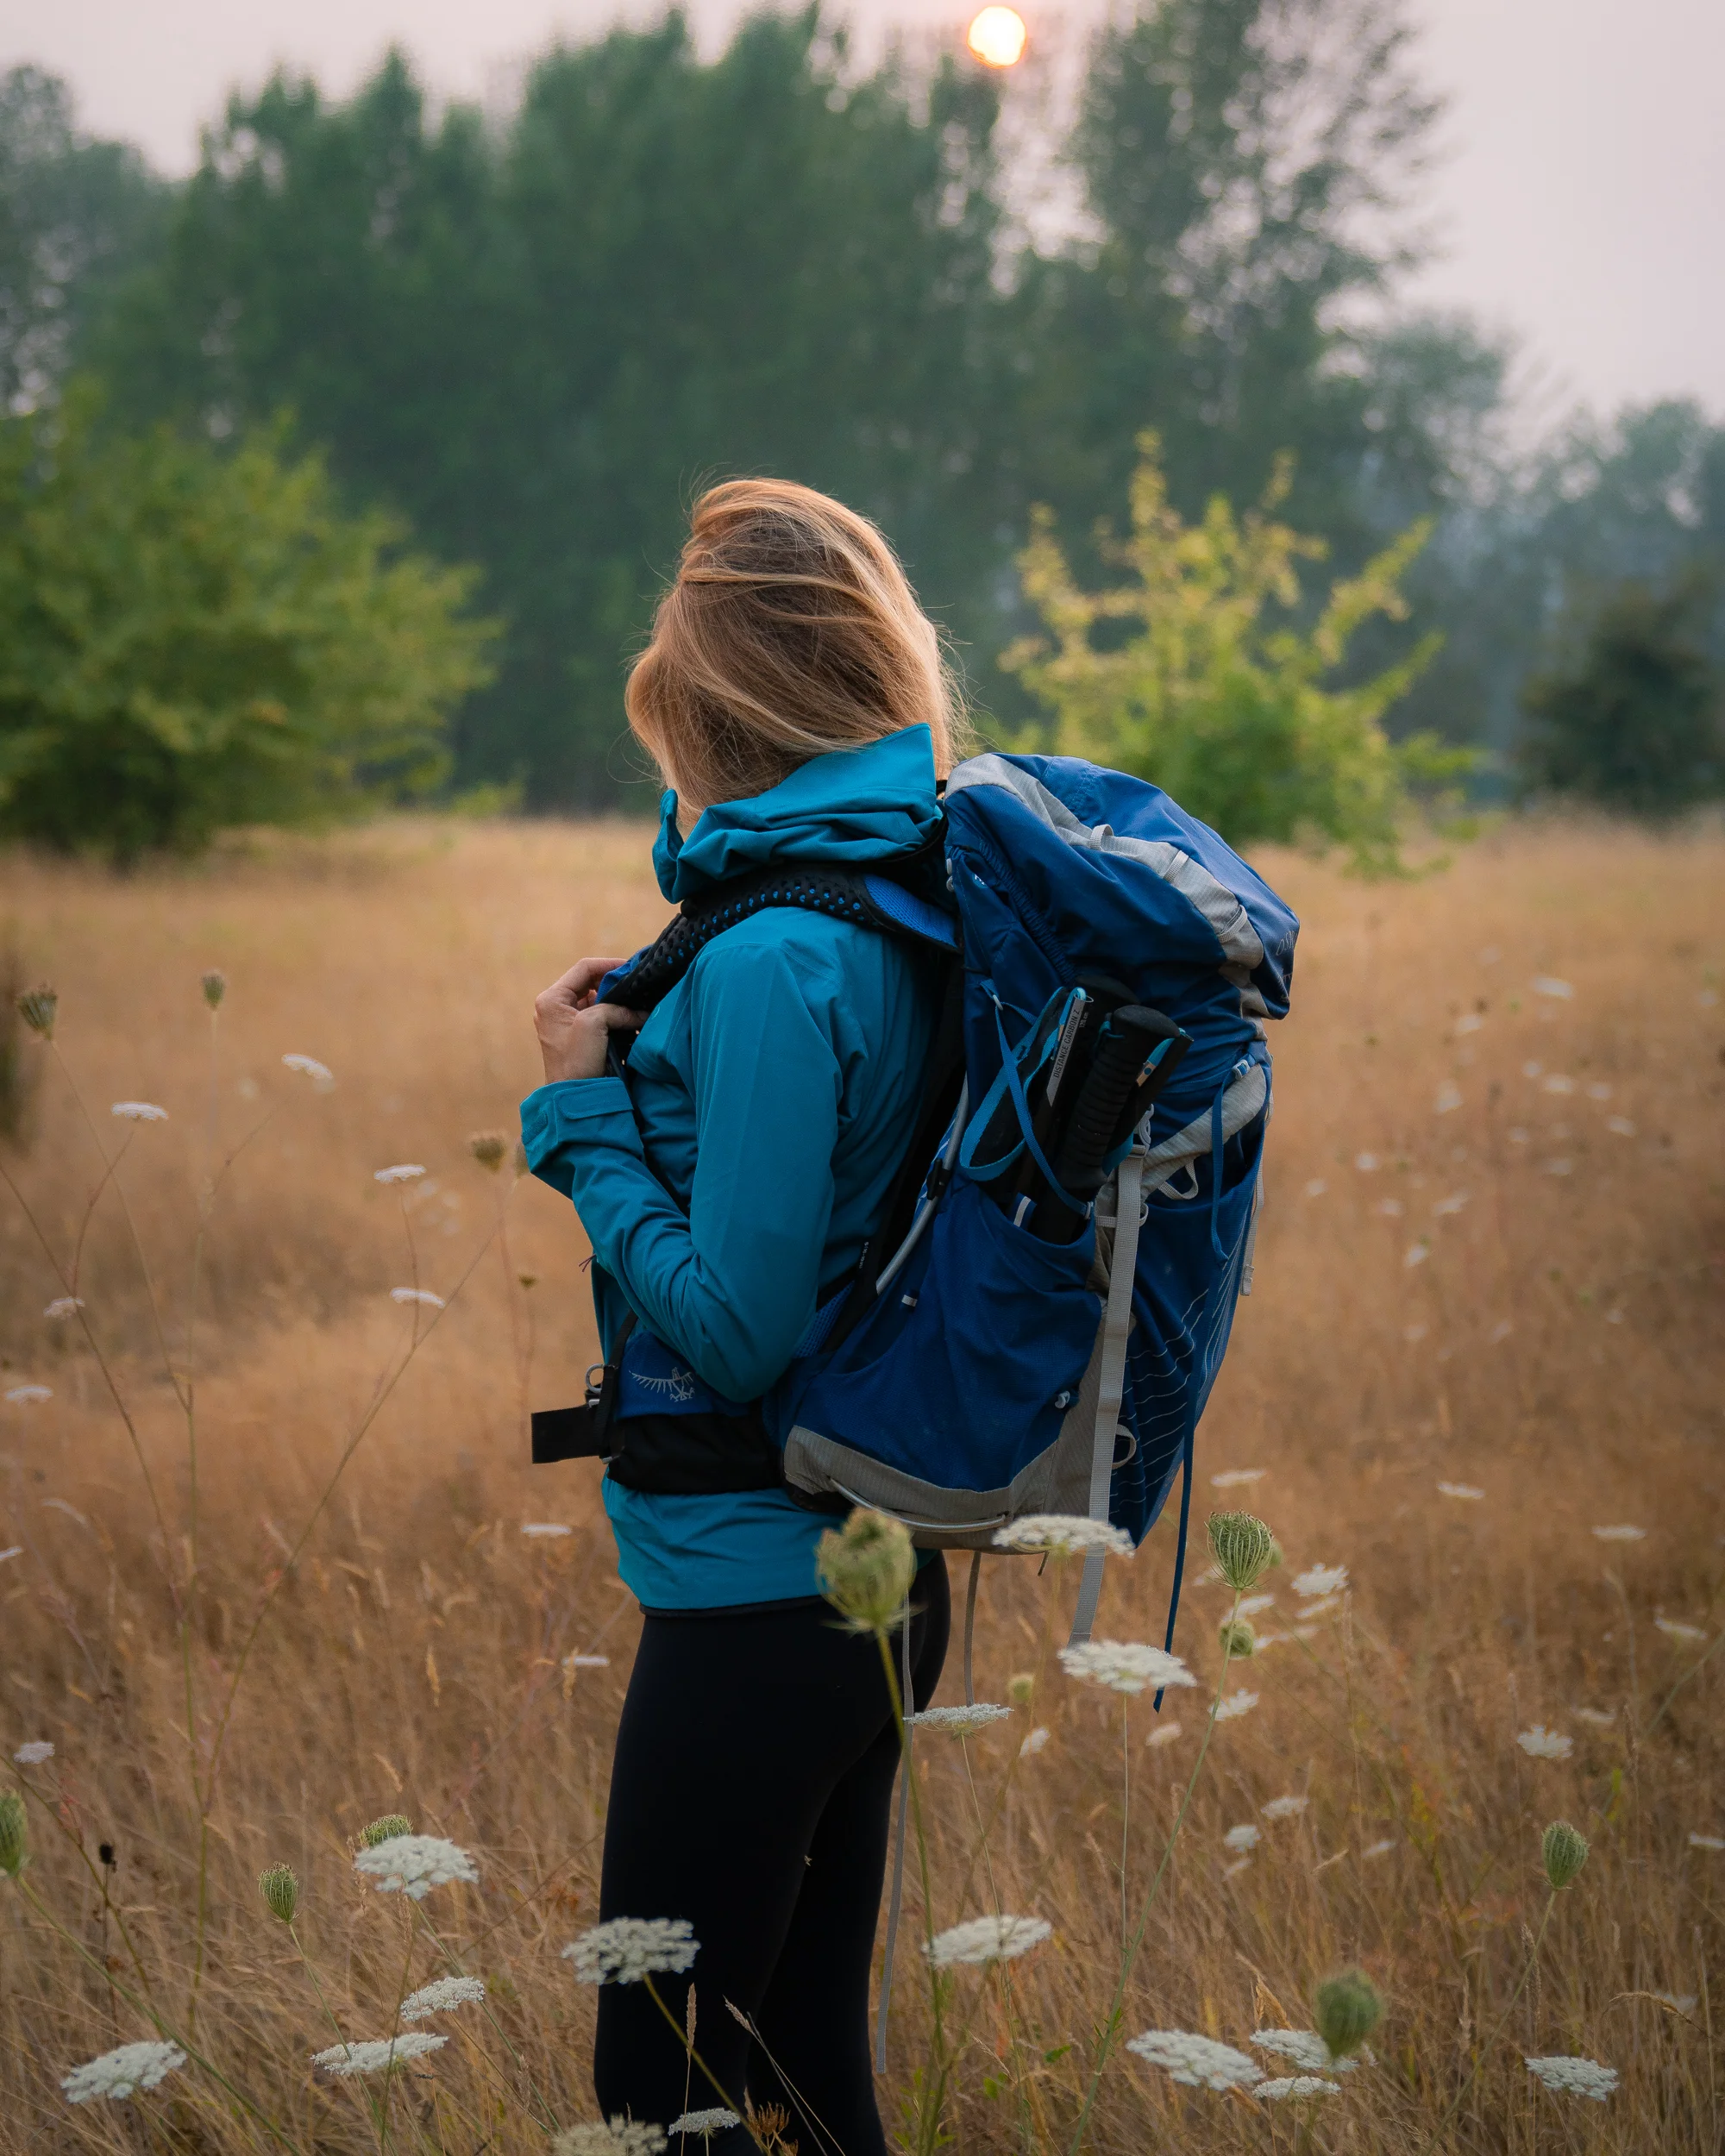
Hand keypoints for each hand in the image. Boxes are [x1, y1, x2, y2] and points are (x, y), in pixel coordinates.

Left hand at [534, 958, 646, 1083]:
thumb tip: (639, 1009)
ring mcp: (567, 1023)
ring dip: (618, 1003)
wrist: (575, 1098)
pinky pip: (600, 1018)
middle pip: (591, 984)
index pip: (584, 969)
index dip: (609, 965)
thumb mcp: (594, 1023)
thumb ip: (615, 1008)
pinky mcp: (579, 1037)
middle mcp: (556, 1008)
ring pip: (598, 1001)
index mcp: (552, 999)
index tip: (633, 969)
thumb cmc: (577, 1060)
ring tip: (638, 1003)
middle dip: (615, 985)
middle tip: (638, 987)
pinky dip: (616, 1017)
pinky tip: (633, 1019)